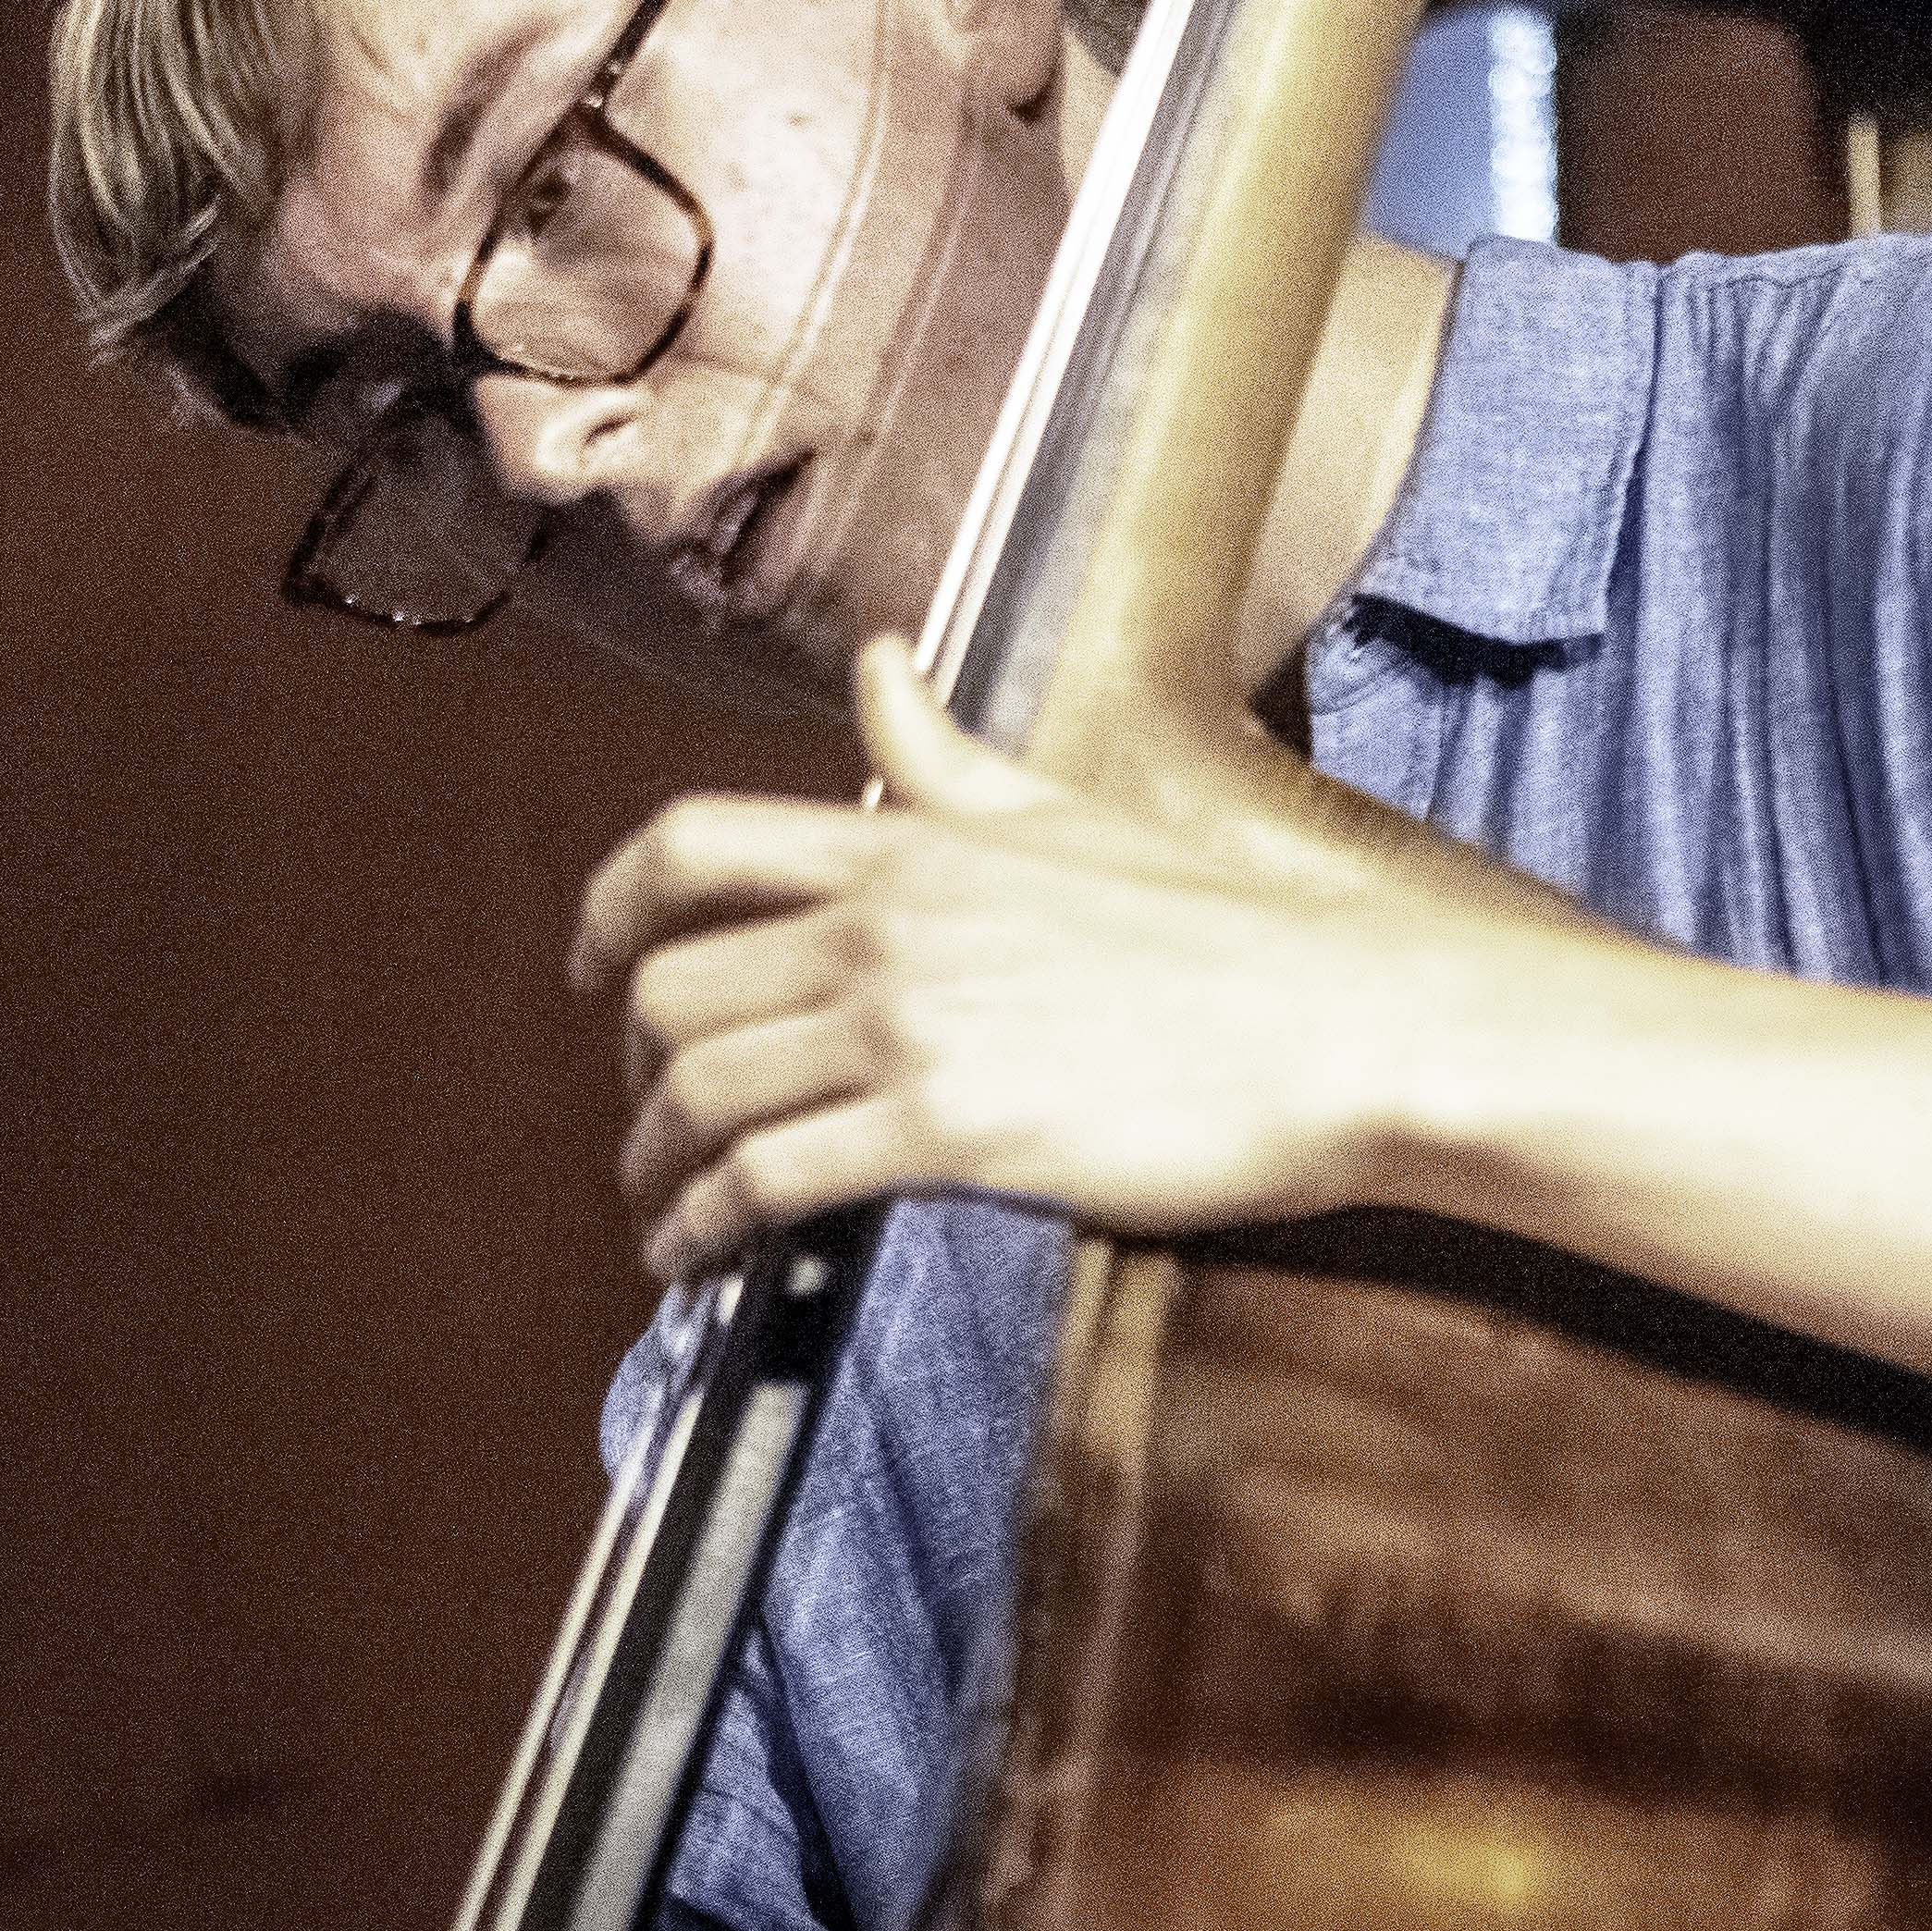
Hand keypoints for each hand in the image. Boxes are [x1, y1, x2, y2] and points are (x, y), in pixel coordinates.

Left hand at [574, 636, 1537, 1276]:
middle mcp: (885, 924)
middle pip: (672, 988)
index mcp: (908, 843)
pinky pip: (765, 1183)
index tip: (590, 961)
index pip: (690, 845)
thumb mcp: (1068, 814)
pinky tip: (705, 1263)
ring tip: (664, 1214)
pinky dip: (704, 1231)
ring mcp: (910, 1026)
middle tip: (653, 1123)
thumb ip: (949, 760)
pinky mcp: (946, 1132)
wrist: (1341, 1029)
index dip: (608, 909)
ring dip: (654, 1166)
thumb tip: (879, 666)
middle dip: (636, 1071)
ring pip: (701, 1091)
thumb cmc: (1228, 938)